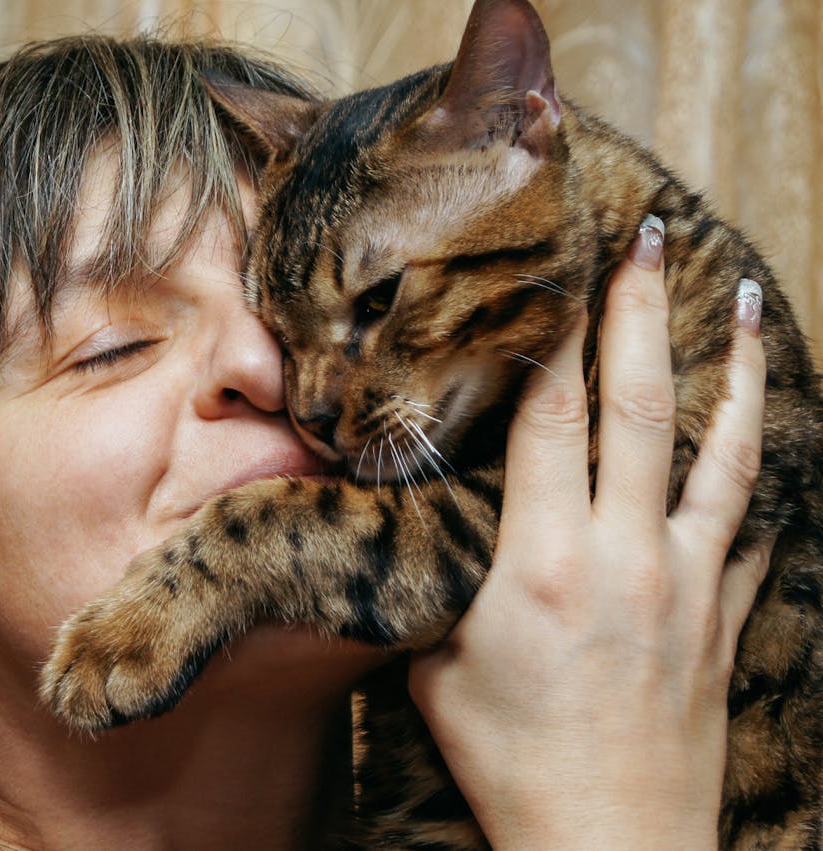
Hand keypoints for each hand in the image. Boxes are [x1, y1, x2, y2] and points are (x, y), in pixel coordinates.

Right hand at [407, 219, 770, 849]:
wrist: (610, 847)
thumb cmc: (509, 763)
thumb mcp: (437, 667)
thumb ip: (442, 584)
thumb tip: (428, 528)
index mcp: (540, 564)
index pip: (551, 419)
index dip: (555, 335)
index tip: (561, 271)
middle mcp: (624, 557)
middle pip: (638, 408)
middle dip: (641, 314)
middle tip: (651, 241)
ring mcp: (689, 585)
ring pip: (724, 454)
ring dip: (732, 372)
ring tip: (741, 303)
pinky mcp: (725, 620)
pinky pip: (750, 529)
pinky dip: (758, 477)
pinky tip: (765, 443)